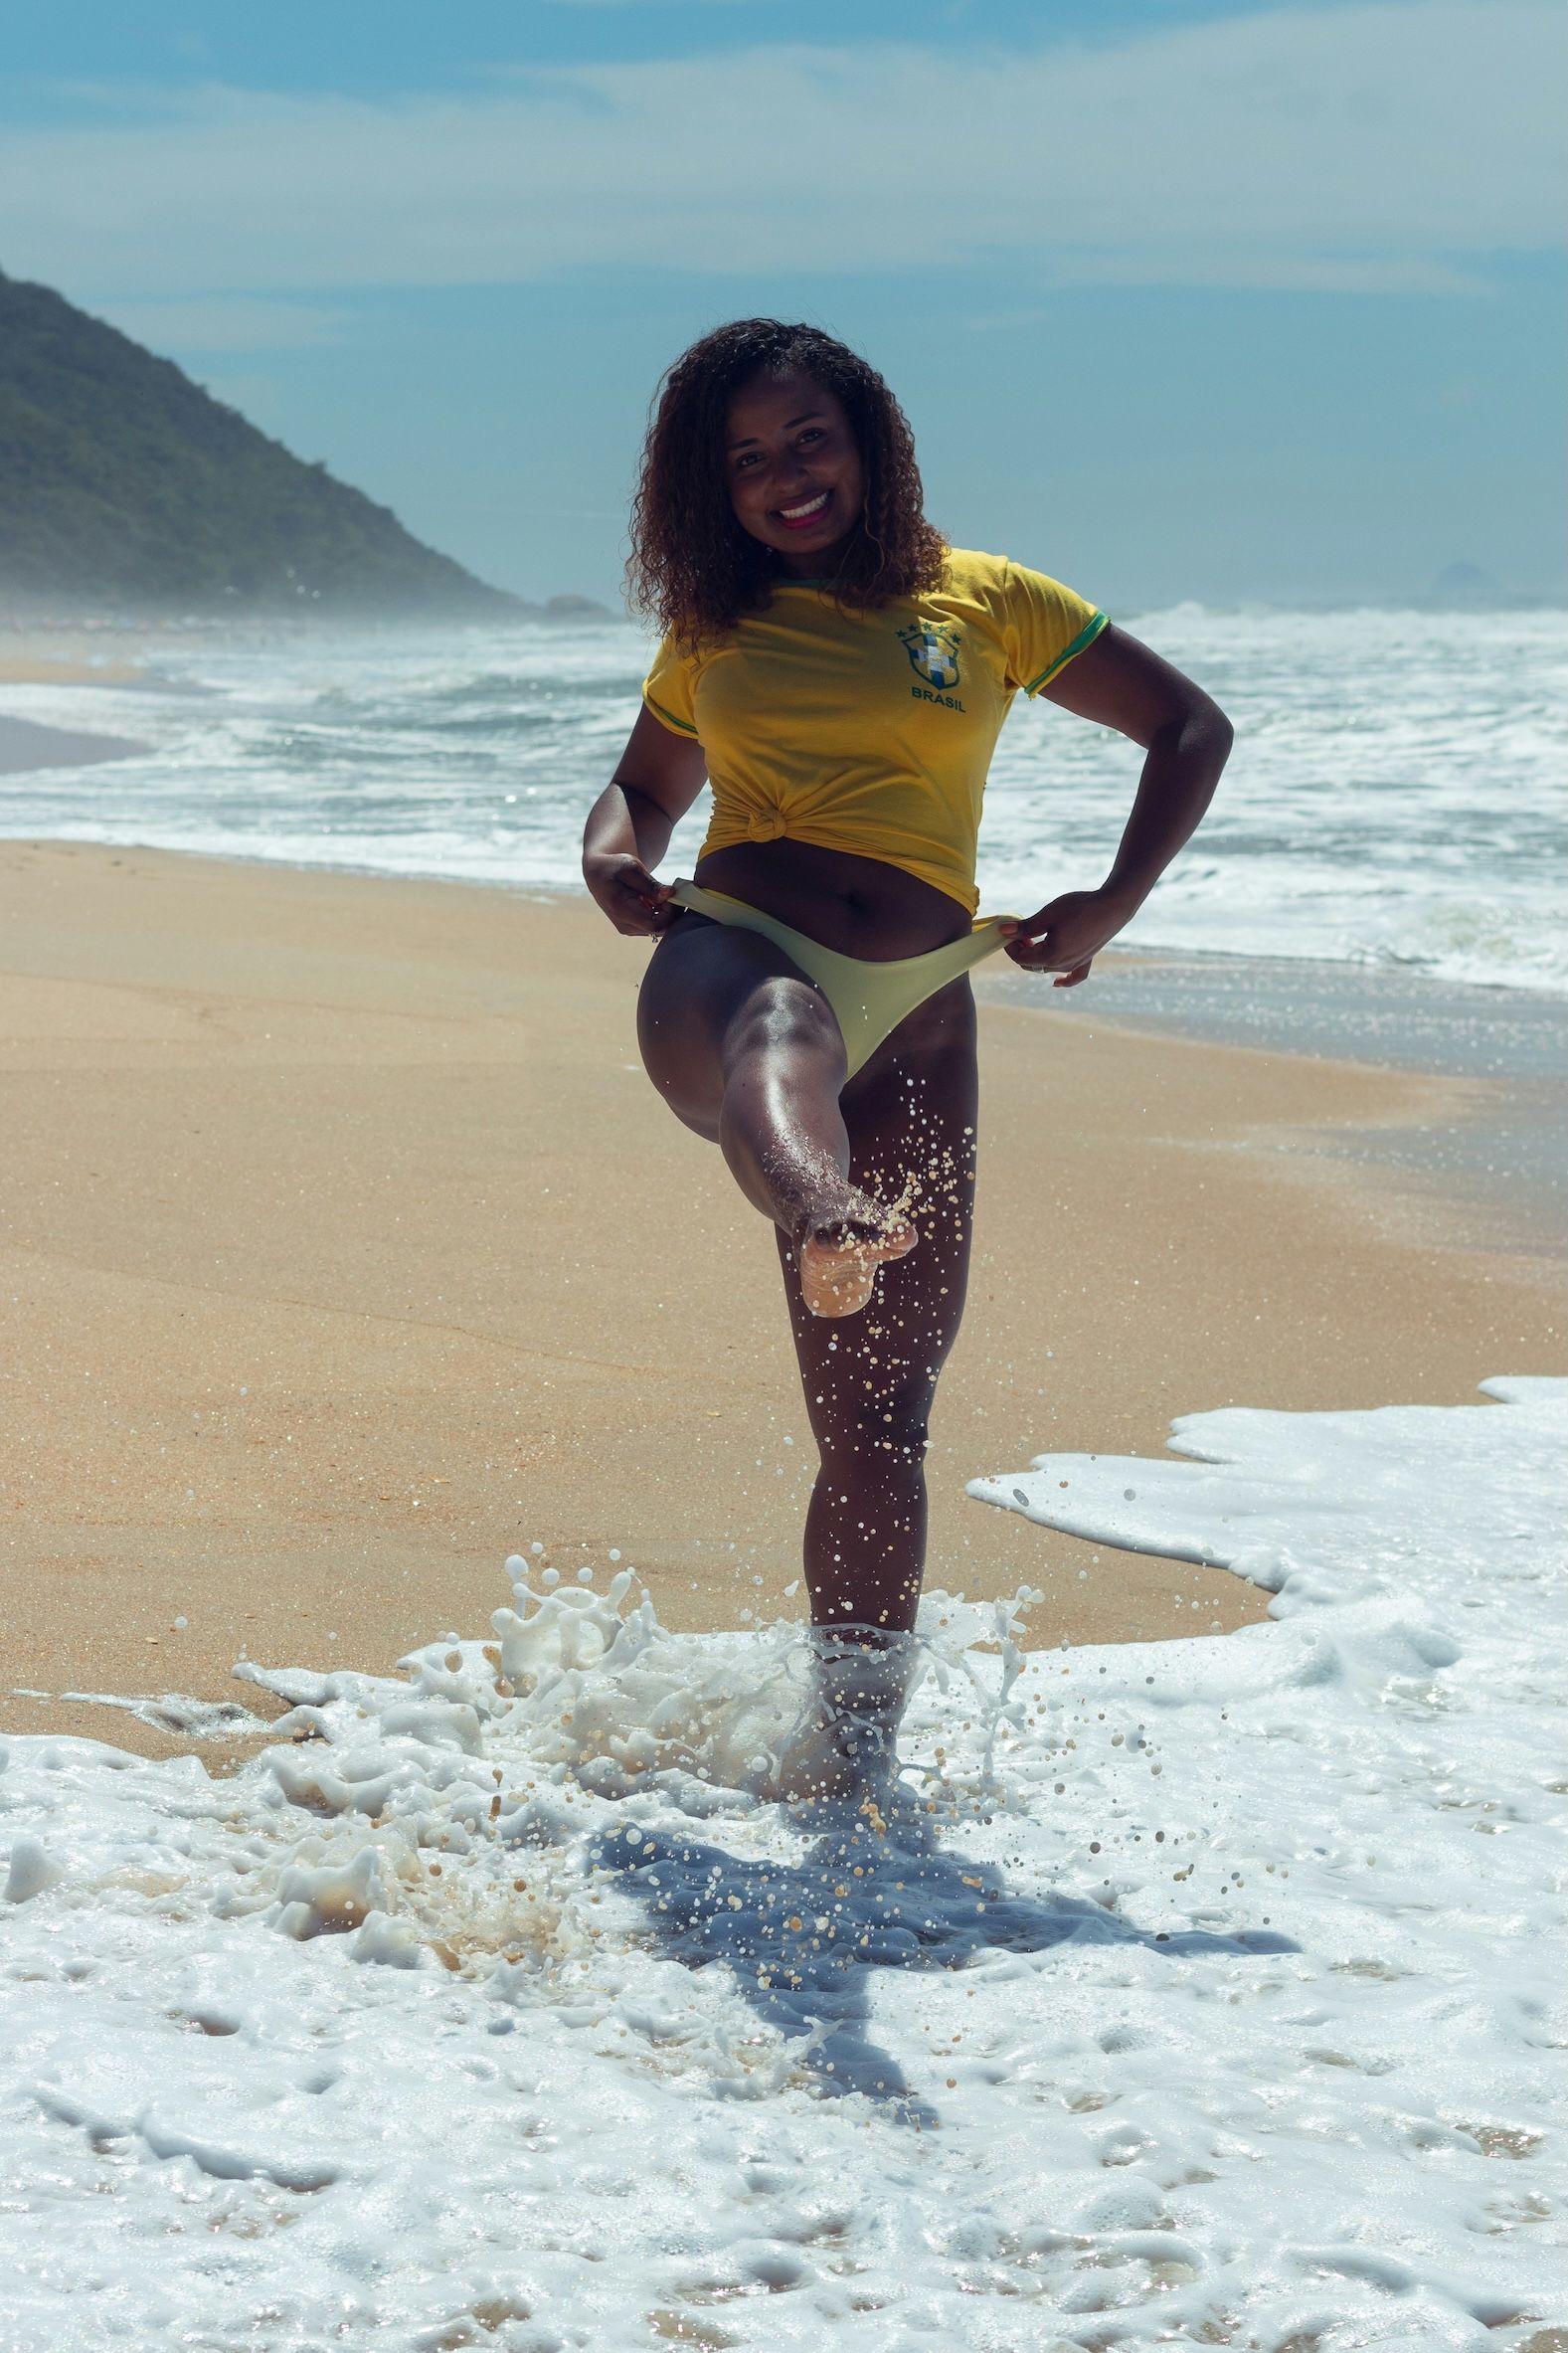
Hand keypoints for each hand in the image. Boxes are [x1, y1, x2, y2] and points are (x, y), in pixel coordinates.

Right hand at [584, 852, 676, 936]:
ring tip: (656, 893)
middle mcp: (625, 926)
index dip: (671, 912)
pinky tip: (653, 899)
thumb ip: (651, 884)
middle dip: (670, 911)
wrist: (599, 874)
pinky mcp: (633, 928)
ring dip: (665, 912)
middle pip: (661, 929)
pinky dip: (660, 913)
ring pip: (660, 928)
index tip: (672, 894)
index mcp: (622, 911)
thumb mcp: (632, 868)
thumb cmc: (615, 867)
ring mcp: (629, 929)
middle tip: (668, 891)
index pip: (656, 924)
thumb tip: (670, 894)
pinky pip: (655, 925)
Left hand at [1000, 887, 1136, 988]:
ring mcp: (1076, 964)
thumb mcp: (1047, 914)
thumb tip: (1004, 931)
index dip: (1011, 945)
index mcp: (1050, 956)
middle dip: (1022, 950)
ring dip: (1037, 956)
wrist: (1112, 906)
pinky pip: (1074, 976)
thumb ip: (1025, 927)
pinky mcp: (1087, 959)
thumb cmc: (1079, 908)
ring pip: (1048, 967)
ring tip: (1034, 936)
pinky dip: (1064, 980)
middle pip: (1032, 964)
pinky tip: (1056, 983)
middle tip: (1020, 931)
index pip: (1021, 958)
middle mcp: (1062, 965)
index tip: (1008, 930)